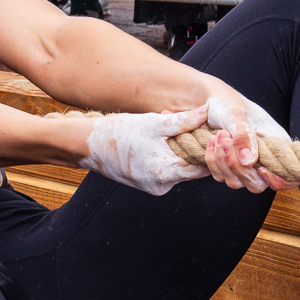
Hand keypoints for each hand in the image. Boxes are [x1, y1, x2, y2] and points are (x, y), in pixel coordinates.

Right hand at [81, 107, 208, 195]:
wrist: (88, 145)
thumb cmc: (119, 133)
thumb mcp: (154, 123)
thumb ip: (183, 121)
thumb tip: (207, 112)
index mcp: (165, 173)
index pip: (202, 168)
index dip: (210, 150)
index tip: (211, 133)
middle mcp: (161, 186)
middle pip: (192, 169)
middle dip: (193, 146)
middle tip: (188, 124)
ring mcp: (153, 187)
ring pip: (179, 169)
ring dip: (180, 149)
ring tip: (166, 128)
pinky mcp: (147, 184)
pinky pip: (167, 170)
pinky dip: (168, 155)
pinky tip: (157, 139)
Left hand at [201, 86, 291, 192]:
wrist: (211, 102)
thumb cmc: (230, 103)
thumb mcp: (237, 115)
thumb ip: (244, 137)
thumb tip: (249, 162)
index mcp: (277, 145)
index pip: (288, 176)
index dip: (278, 180)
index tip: (261, 169)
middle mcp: (263, 159)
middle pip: (257, 184)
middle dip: (237, 167)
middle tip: (225, 139)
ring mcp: (245, 166)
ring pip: (235, 182)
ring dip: (222, 161)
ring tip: (218, 134)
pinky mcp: (228, 168)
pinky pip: (220, 176)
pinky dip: (212, 160)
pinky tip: (210, 141)